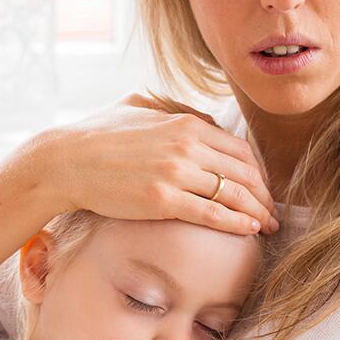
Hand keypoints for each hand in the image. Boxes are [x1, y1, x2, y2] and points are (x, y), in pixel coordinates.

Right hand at [32, 92, 277, 235]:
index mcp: (186, 123)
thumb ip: (174, 111)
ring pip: (233, 194)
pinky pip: (212, 213)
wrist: (65, 161)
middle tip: (273, 212)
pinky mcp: (162, 200)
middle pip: (244, 172)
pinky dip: (236, 223)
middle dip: (264, 195)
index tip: (260, 188)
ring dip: (257, 212)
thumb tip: (201, 120)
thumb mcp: (140, 108)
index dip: (256, 172)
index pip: (239, 149)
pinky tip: (248, 231)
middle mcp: (187, 145)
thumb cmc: (97, 135)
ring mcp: (175, 173)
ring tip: (268, 226)